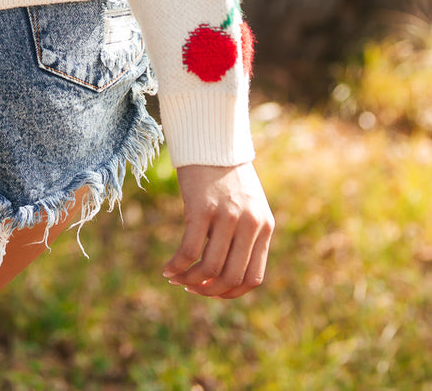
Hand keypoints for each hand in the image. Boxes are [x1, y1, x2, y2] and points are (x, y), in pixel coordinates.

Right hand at [162, 162, 273, 298]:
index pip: (252, 278)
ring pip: (209, 269)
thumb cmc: (226, 173)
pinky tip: (167, 268)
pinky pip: (190, 250)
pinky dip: (177, 265)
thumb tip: (222, 274)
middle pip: (230, 277)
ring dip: (190, 281)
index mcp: (264, 226)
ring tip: (176, 279)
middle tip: (190, 288)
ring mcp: (228, 216)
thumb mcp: (247, 205)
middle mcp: (250, 224)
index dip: (230, 293)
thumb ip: (245, 234)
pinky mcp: (203, 208)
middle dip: (208, 291)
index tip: (211, 291)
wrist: (211, 138)